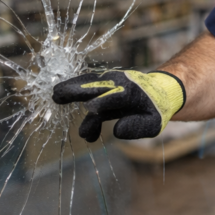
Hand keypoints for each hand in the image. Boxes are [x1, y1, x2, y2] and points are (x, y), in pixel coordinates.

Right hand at [51, 70, 184, 142]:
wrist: (159, 92)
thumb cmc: (155, 109)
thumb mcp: (153, 123)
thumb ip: (137, 127)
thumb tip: (117, 131)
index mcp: (134, 92)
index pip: (118, 96)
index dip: (104, 101)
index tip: (90, 109)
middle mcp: (121, 84)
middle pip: (97, 85)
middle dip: (78, 89)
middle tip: (58, 94)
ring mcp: (111, 83)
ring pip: (89, 84)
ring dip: (72, 89)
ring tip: (55, 96)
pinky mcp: (104, 88)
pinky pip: (88, 91)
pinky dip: (76, 96)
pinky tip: (69, 110)